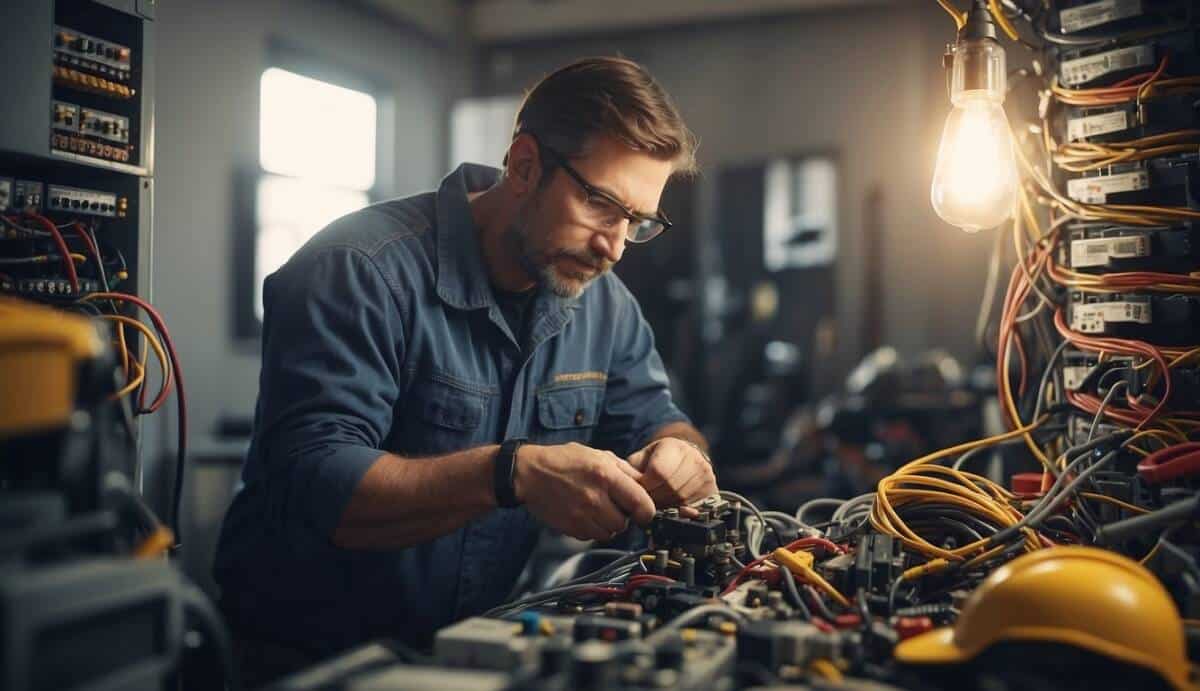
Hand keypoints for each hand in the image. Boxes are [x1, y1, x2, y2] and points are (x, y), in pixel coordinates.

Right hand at [513, 442, 655, 541]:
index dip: (646, 511)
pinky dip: (593, 529)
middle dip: (624, 516)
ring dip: (608, 524)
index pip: (642, 505)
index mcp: (607, 475)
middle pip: (625, 523)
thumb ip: (625, 470)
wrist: (530, 473)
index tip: (643, 510)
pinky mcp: (571, 527)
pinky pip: (593, 536)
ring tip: (598, 508)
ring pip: (610, 532)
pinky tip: (585, 514)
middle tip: (613, 504)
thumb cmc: (564, 460)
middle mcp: (596, 497)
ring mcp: (582, 515)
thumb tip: (645, 484)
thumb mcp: (598, 454)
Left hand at [627, 438, 716, 508]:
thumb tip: (627, 489)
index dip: (647, 486)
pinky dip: (681, 511)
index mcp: (674, 446)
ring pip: (682, 500)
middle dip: (656, 498)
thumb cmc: (657, 462)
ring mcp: (706, 474)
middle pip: (671, 488)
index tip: (641, 490)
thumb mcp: (641, 459)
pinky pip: (694, 507)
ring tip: (660, 501)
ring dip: (667, 506)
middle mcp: (694, 458)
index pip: (659, 472)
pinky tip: (673, 505)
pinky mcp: (713, 489)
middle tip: (649, 500)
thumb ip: (632, 472)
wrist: (683, 461)